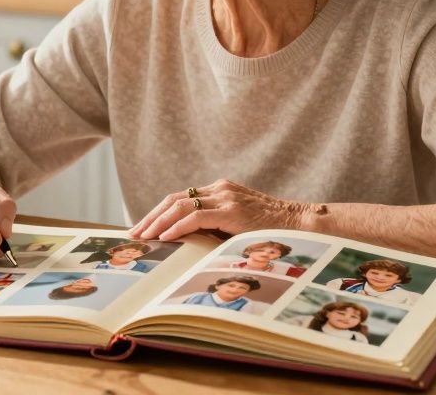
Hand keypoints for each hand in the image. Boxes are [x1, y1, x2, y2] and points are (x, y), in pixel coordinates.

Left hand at [127, 179, 310, 241]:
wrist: (301, 225)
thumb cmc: (271, 231)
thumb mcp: (238, 227)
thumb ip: (216, 229)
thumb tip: (188, 247)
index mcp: (220, 190)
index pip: (180, 199)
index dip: (158, 213)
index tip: (144, 229)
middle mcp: (219, 189)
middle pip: (174, 200)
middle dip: (151, 217)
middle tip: (134, 234)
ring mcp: (225, 197)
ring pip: (180, 206)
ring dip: (158, 222)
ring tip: (144, 237)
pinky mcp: (231, 210)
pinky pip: (196, 216)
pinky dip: (177, 226)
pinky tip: (165, 237)